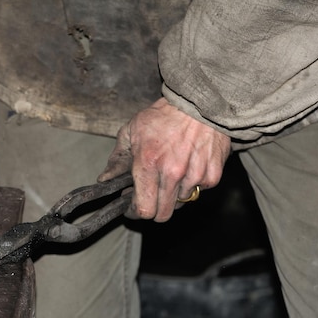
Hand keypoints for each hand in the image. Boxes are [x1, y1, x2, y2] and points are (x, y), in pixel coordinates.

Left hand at [99, 98, 230, 221]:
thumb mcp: (131, 131)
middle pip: (163, 215)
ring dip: (173, 195)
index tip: (132, 208)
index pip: (143, 209)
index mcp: (148, 163)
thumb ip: (117, 159)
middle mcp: (172, 173)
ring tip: (169, 175)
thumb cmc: (163, 116)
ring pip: (180, 203)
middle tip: (149, 198)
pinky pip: (198, 192)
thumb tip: (105, 179)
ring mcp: (194, 176)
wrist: (200, 102)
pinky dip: (191, 185)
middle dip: (153, 210)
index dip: (135, 212)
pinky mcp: (212, 175)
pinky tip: (187, 168)